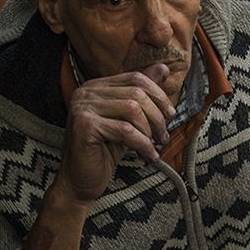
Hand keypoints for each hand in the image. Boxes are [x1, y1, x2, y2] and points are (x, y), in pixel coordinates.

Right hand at [55, 64, 174, 203]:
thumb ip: (142, 93)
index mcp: (96, 86)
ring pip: (133, 109)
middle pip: (137, 93)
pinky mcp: (84, 126)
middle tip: (163, 136)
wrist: (80, 182)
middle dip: (157, 116)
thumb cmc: (105, 151)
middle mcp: (86, 92)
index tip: (170, 114)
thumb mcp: (128, 119)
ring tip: (156, 145)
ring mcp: (82, 108)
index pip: (136, 78)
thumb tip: (164, 67)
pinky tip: (149, 156)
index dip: (159, 95)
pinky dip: (143, 144)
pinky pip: (125, 130)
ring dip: (151, 130)